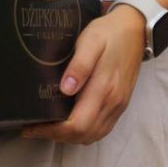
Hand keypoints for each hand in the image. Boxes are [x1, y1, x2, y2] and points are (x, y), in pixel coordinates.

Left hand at [20, 4, 146, 144]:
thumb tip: (65, 89)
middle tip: (34, 127)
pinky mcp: (120, 105)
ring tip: (48, 126)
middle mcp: (112, 103)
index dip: (52, 130)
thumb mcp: (91, 40)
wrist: (135, 29)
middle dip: (56, 136)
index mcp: (104, 88)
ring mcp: (118, 106)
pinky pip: (101, 130)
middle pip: (82, 135)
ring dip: (69, 137)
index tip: (32, 126)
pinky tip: (69, 122)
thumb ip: (80, 65)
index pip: (76, 124)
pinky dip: (83, 133)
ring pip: (92, 136)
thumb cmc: (109, 33)